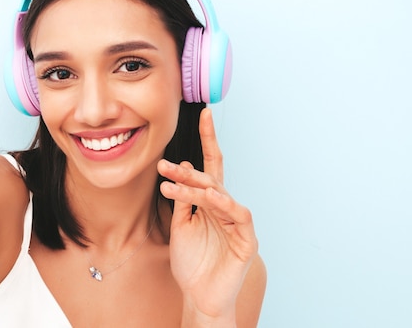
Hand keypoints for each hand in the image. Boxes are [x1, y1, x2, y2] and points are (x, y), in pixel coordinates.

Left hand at [158, 108, 257, 323]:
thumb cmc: (192, 263)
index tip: (204, 114)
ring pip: (219, 194)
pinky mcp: (247, 240)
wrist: (201, 298)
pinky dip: (225, 204)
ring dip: (196, 187)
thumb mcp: (180, 226)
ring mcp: (237, 223)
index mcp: (211, 203)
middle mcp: (226, 208)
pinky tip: (210, 197)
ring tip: (174, 183)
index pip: (211, 165)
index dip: (209, 139)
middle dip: (187, 171)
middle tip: (164, 165)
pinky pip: (238, 215)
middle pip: (211, 178)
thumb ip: (183, 199)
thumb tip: (180, 168)